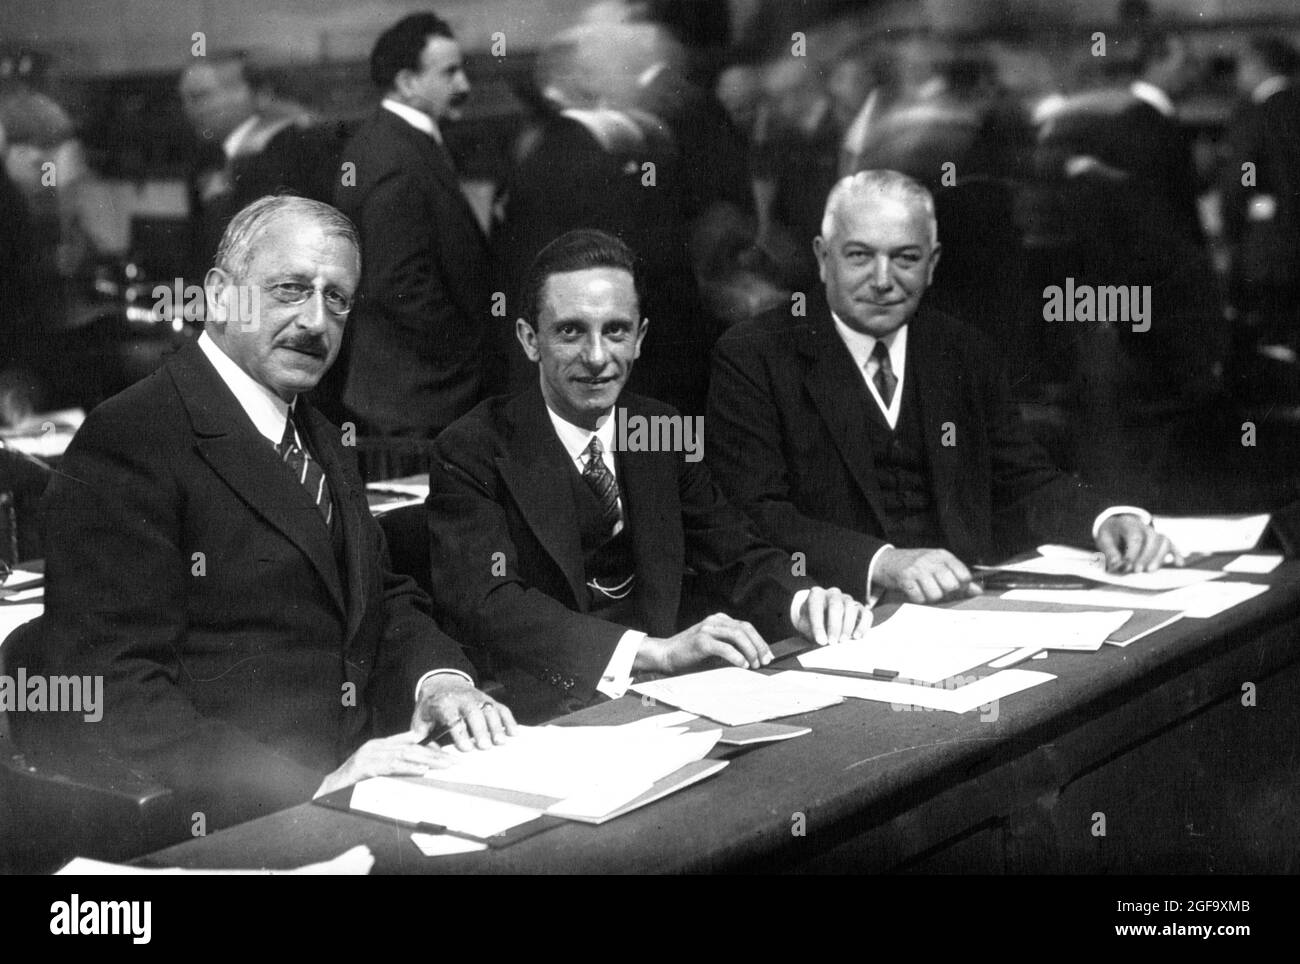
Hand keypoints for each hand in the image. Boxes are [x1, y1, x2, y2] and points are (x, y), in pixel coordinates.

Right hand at [314, 730, 452, 798]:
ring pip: (404, 756)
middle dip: (434, 755)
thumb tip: (417, 763)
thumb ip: (392, 761)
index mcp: (378, 744)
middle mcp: (375, 746)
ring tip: (444, 766)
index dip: (429, 747)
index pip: (409, 742)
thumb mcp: (373, 767)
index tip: (446, 755)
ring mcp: (370, 756)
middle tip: (453, 762)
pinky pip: (391, 767)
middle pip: (411, 748)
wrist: (326, 789)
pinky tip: (422, 771)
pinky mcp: (365, 768)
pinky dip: (408, 768)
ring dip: (427, 761)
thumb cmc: (351, 781)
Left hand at [412, 674, 516, 751]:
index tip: (466, 748)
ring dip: (496, 726)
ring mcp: (477, 698)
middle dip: (480, 729)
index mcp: (443, 704)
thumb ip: (422, 738)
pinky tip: (513, 732)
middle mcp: (462, 699)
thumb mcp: (420, 720)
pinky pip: (501, 708)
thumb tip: (429, 756)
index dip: (459, 733)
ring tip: (500, 742)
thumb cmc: (431, 707)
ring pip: (489, 710)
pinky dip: (509, 719)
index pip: (452, 717)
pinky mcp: (488, 700)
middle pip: (473, 712)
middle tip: (485, 746)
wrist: (441, 684)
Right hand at [638, 613, 772, 673]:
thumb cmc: (690, 656)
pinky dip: (736, 656)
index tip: (767, 655)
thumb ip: (730, 647)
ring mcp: (707, 629)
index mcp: (719, 620)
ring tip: (755, 664)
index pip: (746, 627)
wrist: (665, 656)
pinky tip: (742, 665)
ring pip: (737, 635)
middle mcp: (714, 621)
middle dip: (758, 645)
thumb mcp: (713, 648)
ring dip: (750, 651)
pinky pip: (724, 647)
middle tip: (765, 661)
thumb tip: (753, 660)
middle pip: (745, 629)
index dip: (759, 641)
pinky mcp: (701, 641)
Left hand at [793, 586, 871, 645]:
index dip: (818, 625)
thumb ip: (810, 631)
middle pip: (836, 606)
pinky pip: (866, 614)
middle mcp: (833, 594)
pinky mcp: (860, 608)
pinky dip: (863, 626)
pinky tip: (857, 637)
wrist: (820, 618)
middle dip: (834, 626)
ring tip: (843, 640)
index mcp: (816, 595)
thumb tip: (822, 641)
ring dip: (848, 626)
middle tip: (833, 642)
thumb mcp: (805, 625)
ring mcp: (848, 599)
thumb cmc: (811, 622)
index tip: (820, 641)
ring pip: (851, 608)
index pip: (816, 607)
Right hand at [874, 547, 980, 603]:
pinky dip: (917, 599)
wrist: (886, 561)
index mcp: (943, 555)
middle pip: (951, 586)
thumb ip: (958, 577)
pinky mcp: (905, 578)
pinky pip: (919, 598)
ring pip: (936, 594)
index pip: (964, 575)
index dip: (961, 586)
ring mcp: (918, 568)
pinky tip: (914, 591)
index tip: (954, 587)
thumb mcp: (938, 565)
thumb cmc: (915, 565)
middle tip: (936, 588)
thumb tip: (978, 590)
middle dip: (945, 592)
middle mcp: (931, 559)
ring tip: (923, 589)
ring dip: (930, 597)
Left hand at [1096, 515, 1183, 572]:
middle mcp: (1144, 527)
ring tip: (1150, 570)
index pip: (1135, 537)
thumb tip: (1117, 564)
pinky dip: (1176, 553)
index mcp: (1128, 523)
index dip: (1132, 553)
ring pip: (1164, 541)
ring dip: (1159, 557)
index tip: (1126, 565)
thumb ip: (1109, 552)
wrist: (1117, 525)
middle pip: (1151, 539)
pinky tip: (1179, 564)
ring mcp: (1154, 533)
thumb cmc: (1110, 534)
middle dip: (1145, 556)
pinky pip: (1172, 545)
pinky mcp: (1161, 541)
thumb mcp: (1103, 539)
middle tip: (1137, 571)